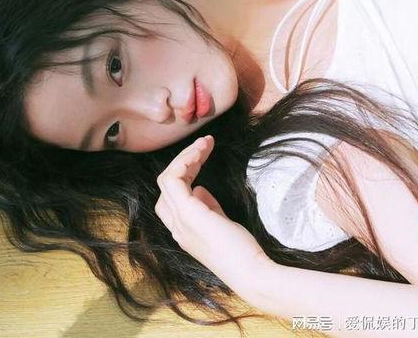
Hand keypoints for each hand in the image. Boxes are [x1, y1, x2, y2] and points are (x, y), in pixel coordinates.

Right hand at [154, 135, 268, 293]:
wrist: (251, 272)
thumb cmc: (241, 252)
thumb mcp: (221, 223)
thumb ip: (209, 207)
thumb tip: (200, 189)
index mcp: (183, 228)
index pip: (171, 196)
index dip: (184, 174)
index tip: (203, 159)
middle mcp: (176, 225)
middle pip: (166, 185)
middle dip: (183, 162)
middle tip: (204, 146)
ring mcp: (179, 220)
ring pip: (167, 179)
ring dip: (184, 158)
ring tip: (204, 145)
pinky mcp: (188, 213)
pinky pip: (174, 179)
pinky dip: (184, 161)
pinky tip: (200, 152)